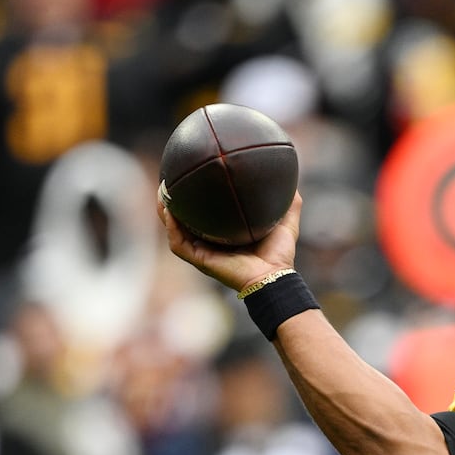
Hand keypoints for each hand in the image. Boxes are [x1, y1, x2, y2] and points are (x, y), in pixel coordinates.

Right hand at [157, 190, 302, 293]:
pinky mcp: (199, 260)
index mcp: (225, 234)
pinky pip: (178, 243)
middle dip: (173, 201)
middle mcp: (210, 242)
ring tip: (162, 192)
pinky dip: (172, 227)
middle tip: (169, 181)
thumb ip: (290, 204)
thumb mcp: (285, 223)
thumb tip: (293, 182)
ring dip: (165, 211)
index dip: (196, 197)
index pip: (205, 213)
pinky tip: (170, 212)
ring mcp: (202, 251)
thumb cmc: (279, 255)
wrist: (274, 277)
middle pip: (184, 219)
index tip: (191, 177)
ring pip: (175, 229)